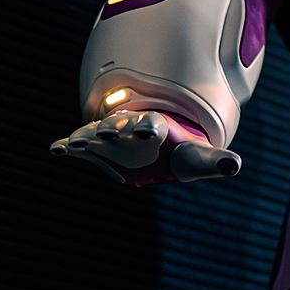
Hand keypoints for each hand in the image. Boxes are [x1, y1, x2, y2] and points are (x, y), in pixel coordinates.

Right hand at [50, 110, 241, 185]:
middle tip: (107, 133)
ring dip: (86, 137)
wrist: (154, 141)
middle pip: (120, 125)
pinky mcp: (92, 146)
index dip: (150, 126)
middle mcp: (129, 128)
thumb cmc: (177, 150)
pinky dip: (65, 146)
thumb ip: (213, 161)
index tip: (149, 129)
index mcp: (156, 127)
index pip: (153, 125)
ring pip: (94, 132)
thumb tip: (235, 164)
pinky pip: (75, 144)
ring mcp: (108, 135)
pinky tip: (54, 150)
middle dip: (114, 129)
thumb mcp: (195, 158)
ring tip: (76, 143)